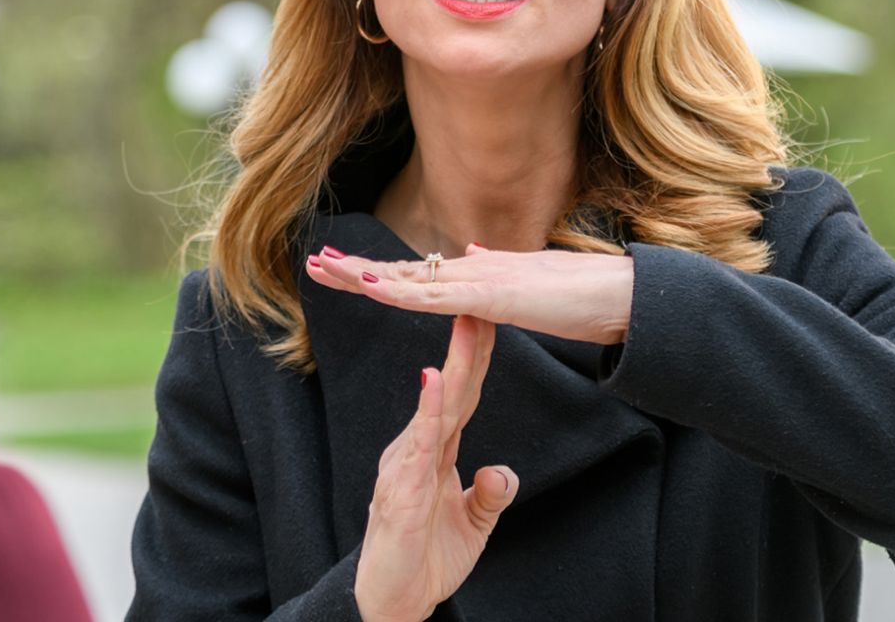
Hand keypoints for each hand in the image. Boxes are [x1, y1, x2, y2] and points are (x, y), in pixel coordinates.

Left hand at [307, 243, 633, 344]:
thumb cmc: (581, 293)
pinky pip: (434, 296)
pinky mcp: (491, 294)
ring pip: (408, 278)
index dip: (376, 271)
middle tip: (312, 263)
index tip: (339, 268)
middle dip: (354, 269)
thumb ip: (495, 271)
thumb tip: (469, 253)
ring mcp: (480, 280)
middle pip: (401, 270)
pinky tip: (366, 285)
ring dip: (362, 274)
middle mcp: (471, 270)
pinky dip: (397, 289)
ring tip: (322, 268)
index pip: (415, 273)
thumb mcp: (526, 282)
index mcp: (476, 275)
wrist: (621, 295)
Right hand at [353, 315, 519, 621]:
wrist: (393, 601)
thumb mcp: (473, 523)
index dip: (475, 361)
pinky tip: (435, 382)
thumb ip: (490, 494)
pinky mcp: (399, 489)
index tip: (489, 321)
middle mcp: (416, 449)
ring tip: (465, 329)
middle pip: (449, 391)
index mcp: (434, 452)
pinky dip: (427, 411)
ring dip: (452, 367)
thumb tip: (501, 470)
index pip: (460, 398)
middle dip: (466, 348)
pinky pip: (418, 444)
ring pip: (435, 409)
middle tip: (480, 304)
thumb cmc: (424, 558)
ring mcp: (405, 466)